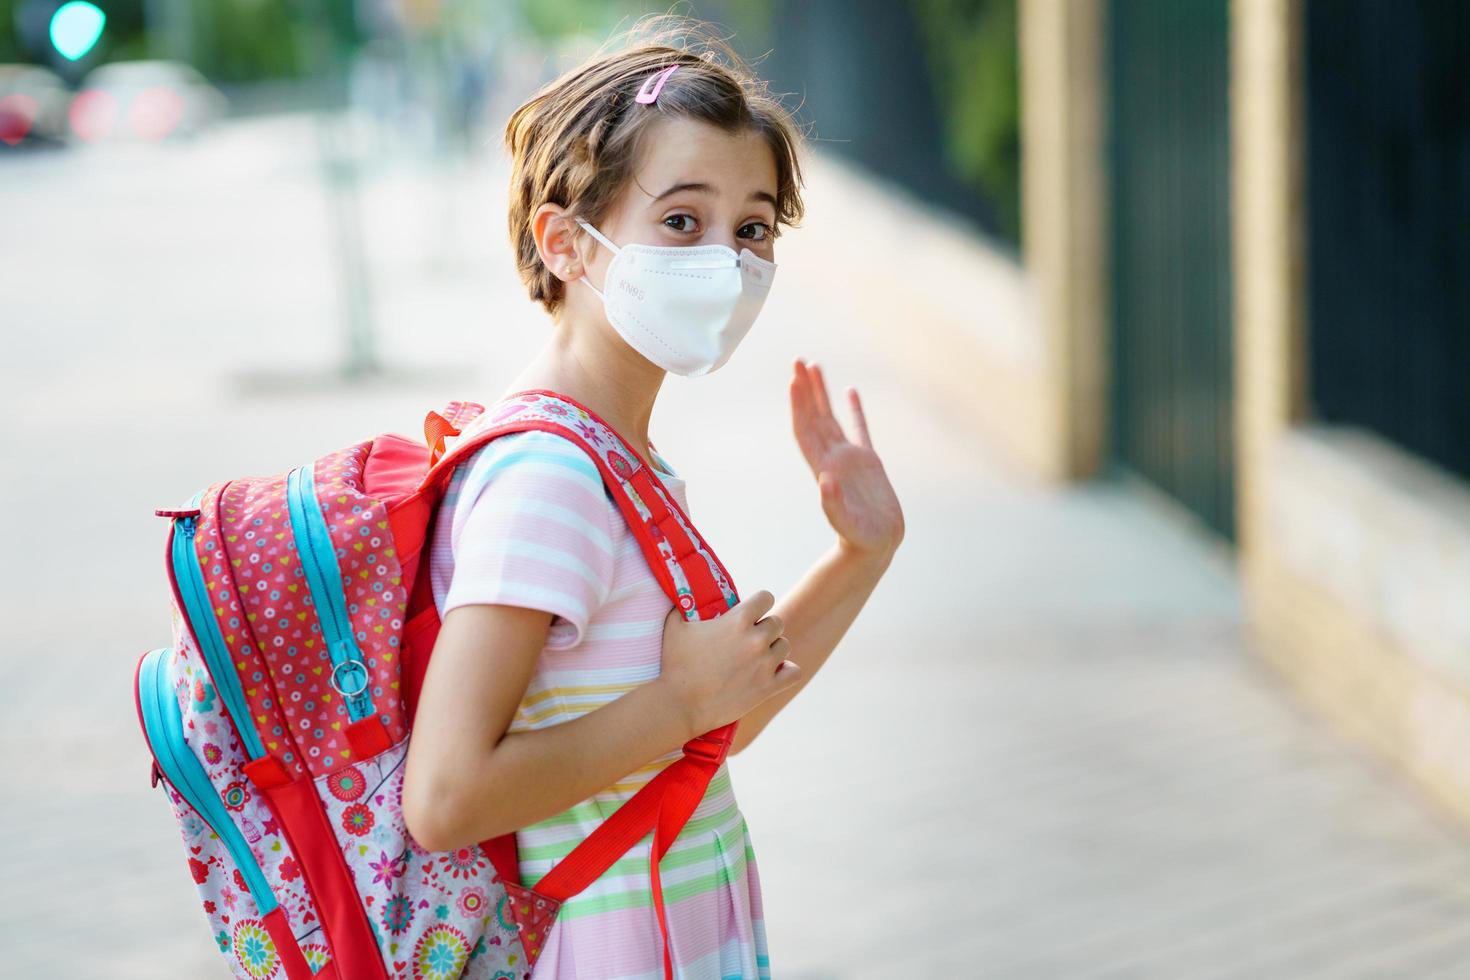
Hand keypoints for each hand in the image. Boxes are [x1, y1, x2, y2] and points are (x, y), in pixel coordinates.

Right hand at [656, 590, 800, 738]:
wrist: (680, 705)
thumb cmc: (675, 665)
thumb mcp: (674, 626)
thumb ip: (682, 606)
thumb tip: (682, 596)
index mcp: (738, 620)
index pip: (766, 598)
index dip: (758, 604)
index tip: (751, 612)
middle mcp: (756, 639)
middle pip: (777, 622)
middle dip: (764, 628)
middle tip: (749, 639)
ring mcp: (764, 664)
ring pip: (785, 646)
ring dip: (773, 649)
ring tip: (758, 657)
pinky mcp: (768, 687)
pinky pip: (794, 672)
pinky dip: (787, 671)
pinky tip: (775, 672)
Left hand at [790, 359, 905, 560]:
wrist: (876, 547)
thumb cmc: (861, 539)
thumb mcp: (847, 523)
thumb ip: (833, 504)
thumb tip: (825, 481)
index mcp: (825, 468)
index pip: (806, 430)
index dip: (799, 405)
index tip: (794, 380)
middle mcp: (833, 459)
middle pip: (813, 416)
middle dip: (805, 389)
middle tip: (797, 360)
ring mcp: (849, 459)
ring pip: (831, 417)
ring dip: (821, 392)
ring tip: (814, 365)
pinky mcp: (868, 462)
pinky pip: (860, 428)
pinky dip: (854, 409)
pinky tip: (850, 391)